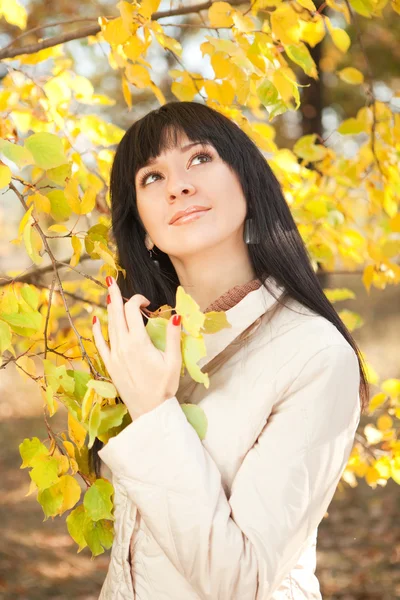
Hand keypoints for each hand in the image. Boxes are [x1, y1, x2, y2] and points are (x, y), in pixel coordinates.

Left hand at [92, 276, 182, 420]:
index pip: (133, 312)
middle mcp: (123, 346)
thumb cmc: (164, 387)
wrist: (150, 411)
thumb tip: (176, 315)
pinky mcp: (110, 365)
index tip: (147, 303)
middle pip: (117, 315)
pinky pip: (100, 344)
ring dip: (109, 309)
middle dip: (115, 296)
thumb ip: (172, 337)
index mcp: (138, 343)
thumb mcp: (173, 361)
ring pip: (109, 326)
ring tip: (108, 294)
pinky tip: (95, 320)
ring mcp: (114, 355)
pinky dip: (97, 331)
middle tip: (112, 280)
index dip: (138, 301)